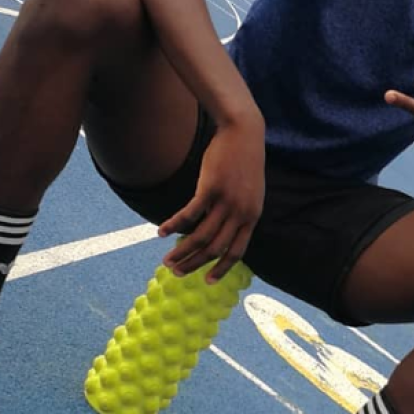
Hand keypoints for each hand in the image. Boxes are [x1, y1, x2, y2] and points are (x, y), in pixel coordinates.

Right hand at [158, 120, 264, 283]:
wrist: (243, 132)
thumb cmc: (244, 160)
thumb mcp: (250, 190)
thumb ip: (240, 210)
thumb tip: (224, 226)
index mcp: (252, 216)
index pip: (237, 251)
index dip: (222, 268)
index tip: (207, 281)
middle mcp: (240, 213)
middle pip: (215, 248)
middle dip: (195, 264)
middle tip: (177, 272)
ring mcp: (226, 202)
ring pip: (201, 236)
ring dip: (182, 251)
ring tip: (166, 260)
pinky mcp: (210, 189)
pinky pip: (189, 215)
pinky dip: (174, 225)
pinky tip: (161, 232)